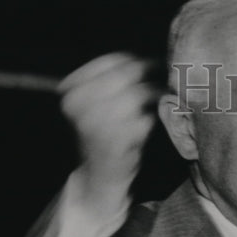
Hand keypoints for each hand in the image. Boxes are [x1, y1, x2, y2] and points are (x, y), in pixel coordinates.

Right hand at [59, 52, 157, 209]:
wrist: (98, 178)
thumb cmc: (102, 136)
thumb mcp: (96, 104)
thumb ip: (112, 80)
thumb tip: (147, 57)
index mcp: (71, 91)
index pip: (110, 61)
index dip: (134, 61)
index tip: (150, 65)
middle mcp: (79, 104)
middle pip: (126, 74)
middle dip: (148, 75)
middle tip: (165, 78)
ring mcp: (96, 122)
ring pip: (138, 95)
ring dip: (154, 97)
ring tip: (159, 100)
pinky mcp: (115, 140)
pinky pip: (145, 119)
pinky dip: (152, 120)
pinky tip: (148, 125)